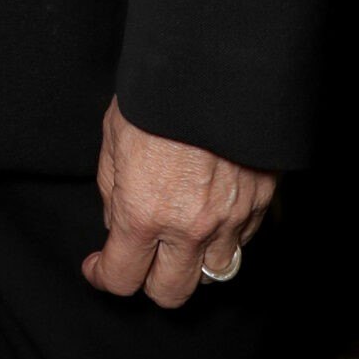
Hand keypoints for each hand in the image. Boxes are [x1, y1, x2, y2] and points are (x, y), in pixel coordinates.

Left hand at [81, 97, 275, 307]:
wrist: (214, 66)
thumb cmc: (157, 94)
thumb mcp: (114, 135)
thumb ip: (112, 187)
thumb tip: (116, 221)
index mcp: (143, 211)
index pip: (122, 276)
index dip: (104, 276)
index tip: (98, 268)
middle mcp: (188, 227)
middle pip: (170, 293)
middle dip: (149, 282)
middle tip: (139, 258)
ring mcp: (229, 220)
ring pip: (212, 274)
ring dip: (193, 263)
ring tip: (179, 237)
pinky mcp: (259, 205)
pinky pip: (241, 241)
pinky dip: (224, 237)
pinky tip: (210, 213)